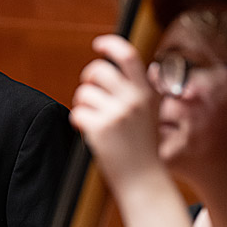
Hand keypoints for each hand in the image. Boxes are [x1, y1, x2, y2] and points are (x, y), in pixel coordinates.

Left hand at [69, 34, 161, 189]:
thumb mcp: (149, 114)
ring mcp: (117, 113)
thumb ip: (137, 93)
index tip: (99, 44)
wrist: (144, 181)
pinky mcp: (100, 128)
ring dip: (82, 105)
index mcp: (147, 93)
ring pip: (83, 93)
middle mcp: (133, 100)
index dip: (111, 44)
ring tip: (94, 119)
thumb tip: (123, 67)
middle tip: (89, 91)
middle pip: (97, 71)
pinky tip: (90, 132)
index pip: (128, 56)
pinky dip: (79, 122)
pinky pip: (77, 113)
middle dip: (87, 79)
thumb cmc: (143, 149)